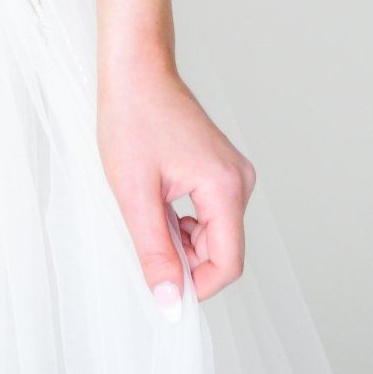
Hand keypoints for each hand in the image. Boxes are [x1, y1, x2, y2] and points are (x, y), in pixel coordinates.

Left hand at [97, 49, 255, 312]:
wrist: (136, 70)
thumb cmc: (132, 120)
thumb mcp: (135, 195)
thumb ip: (156, 253)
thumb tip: (172, 304)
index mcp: (225, 187)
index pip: (228, 264)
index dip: (196, 286)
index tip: (161, 284)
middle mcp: (240, 180)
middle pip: (223, 251)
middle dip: (185, 259)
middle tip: (146, 233)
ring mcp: (234, 173)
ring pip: (216, 235)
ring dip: (183, 240)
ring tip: (150, 209)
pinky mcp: (223, 169)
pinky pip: (212, 215)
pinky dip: (186, 222)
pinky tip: (161, 200)